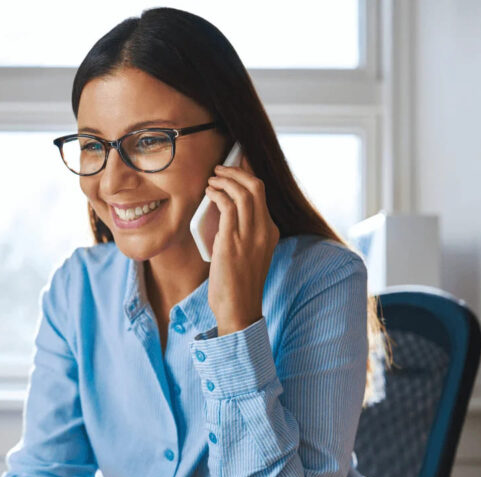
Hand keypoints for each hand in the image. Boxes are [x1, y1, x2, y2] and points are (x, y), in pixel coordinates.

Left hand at [204, 156, 280, 335]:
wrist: (239, 310)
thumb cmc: (238, 285)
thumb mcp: (248, 254)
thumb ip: (242, 233)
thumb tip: (224, 210)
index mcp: (270, 233)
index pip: (262, 194)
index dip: (248, 174)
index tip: (237, 163)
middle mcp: (264, 231)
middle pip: (256, 186)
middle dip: (237, 171)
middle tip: (221, 168)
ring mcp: (250, 236)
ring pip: (244, 192)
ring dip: (225, 179)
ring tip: (212, 179)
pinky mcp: (233, 242)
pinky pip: (228, 206)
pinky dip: (218, 194)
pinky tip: (209, 193)